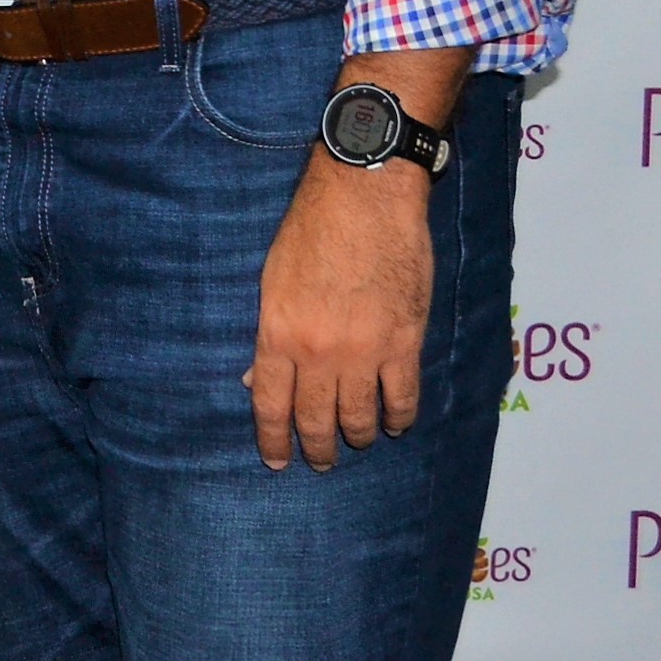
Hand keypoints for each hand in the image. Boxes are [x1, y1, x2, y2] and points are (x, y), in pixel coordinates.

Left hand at [246, 141, 432, 471]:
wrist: (364, 199)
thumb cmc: (310, 231)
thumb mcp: (272, 282)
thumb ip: (269, 335)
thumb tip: (256, 380)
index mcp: (279, 335)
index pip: (271, 405)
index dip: (274, 439)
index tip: (277, 461)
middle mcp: (318, 353)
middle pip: (316, 419)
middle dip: (317, 447)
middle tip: (321, 461)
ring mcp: (364, 351)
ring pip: (360, 416)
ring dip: (358, 435)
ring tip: (357, 441)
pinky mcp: (404, 343)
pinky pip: (402, 397)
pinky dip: (399, 417)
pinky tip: (395, 424)